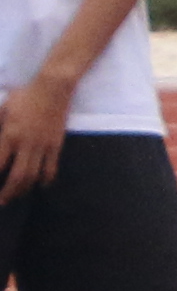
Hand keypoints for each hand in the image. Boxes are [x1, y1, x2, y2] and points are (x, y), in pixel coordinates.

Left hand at [0, 66, 63, 201]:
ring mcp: (43, 146)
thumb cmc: (24, 96)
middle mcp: (26, 144)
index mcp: (10, 135)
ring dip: (23, 190)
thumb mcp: (2, 108)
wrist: (53, 88)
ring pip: (34, 176)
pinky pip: (51, 168)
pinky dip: (45, 180)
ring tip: (16, 196)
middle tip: (1, 202)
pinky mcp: (56, 145)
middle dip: (8, 193)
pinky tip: (39, 185)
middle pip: (17, 177)